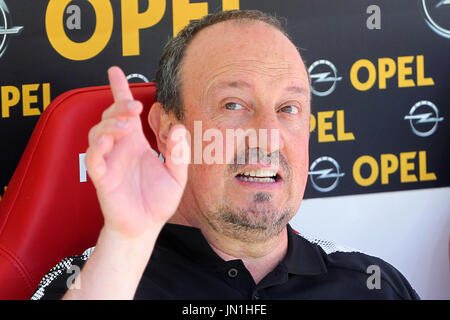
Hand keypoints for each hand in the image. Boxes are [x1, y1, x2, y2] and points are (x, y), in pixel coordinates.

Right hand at [85, 66, 188, 238]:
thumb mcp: (177, 176)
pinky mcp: (102, 178)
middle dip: (119, 106)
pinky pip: (94, 158)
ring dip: (110, 124)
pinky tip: (109, 141)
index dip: (120, 91)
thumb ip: (178, 153)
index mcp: (137, 144)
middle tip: (134, 106)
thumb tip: (177, 129)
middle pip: (111, 117)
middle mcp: (121, 148)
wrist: (146, 227)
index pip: (125, 113)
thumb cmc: (159, 201)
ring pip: (98, 133)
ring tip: (126, 127)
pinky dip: (98, 147)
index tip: (115, 71)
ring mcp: (109, 161)